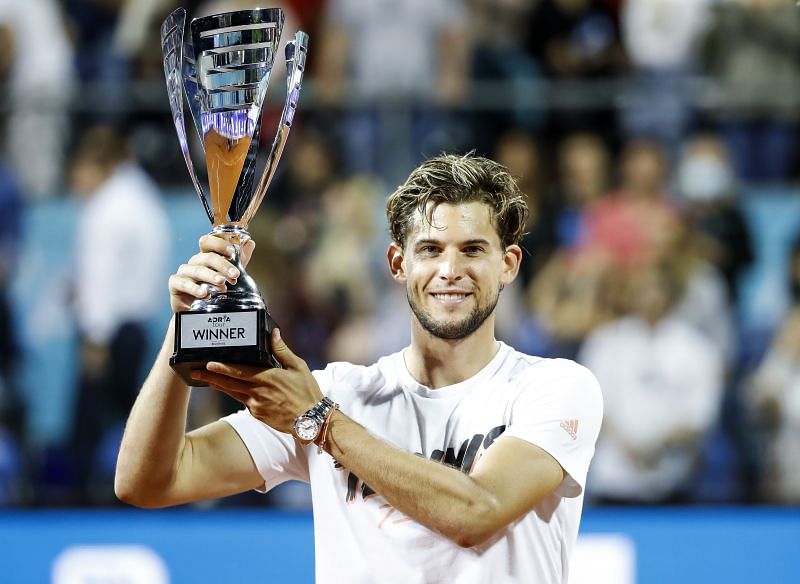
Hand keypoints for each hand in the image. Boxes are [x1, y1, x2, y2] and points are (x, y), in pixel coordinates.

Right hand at [168, 234, 255, 312]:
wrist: (198, 312)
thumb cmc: (213, 290)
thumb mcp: (229, 274)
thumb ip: (239, 260)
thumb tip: (250, 243)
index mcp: (206, 256)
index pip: (208, 241)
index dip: (219, 244)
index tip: (232, 252)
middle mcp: (195, 262)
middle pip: (206, 257)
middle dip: (222, 265)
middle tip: (234, 275)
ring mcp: (184, 272)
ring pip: (197, 270)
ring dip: (210, 276)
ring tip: (222, 284)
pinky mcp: (175, 284)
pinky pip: (182, 283)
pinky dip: (193, 288)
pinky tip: (204, 293)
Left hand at [190, 328, 323, 433]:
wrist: (311, 420)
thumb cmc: (307, 391)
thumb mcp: (298, 367)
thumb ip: (282, 350)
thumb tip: (273, 333)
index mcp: (267, 378)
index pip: (239, 372)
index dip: (222, 368)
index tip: (207, 364)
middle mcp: (258, 393)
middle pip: (229, 384)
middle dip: (210, 378)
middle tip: (194, 372)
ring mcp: (256, 406)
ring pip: (233, 394)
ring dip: (219, 386)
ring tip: (205, 380)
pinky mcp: (257, 415)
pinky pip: (243, 402)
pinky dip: (235, 394)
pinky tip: (230, 389)